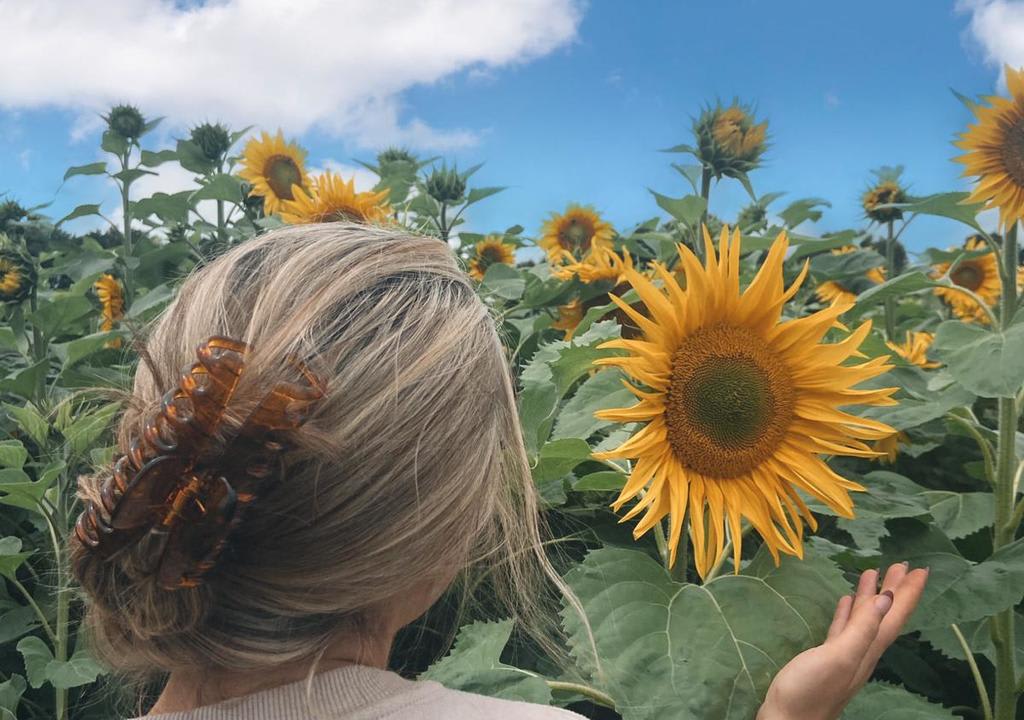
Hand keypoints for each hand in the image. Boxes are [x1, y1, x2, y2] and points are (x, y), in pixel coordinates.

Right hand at [756, 562, 928, 719]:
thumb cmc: (810, 690)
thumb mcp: (839, 657)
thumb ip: (862, 629)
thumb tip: (888, 598)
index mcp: (867, 649)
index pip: (893, 616)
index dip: (907, 593)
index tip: (920, 569)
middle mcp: (861, 651)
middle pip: (883, 615)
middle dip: (894, 590)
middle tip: (901, 564)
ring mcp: (843, 655)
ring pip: (864, 619)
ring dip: (871, 597)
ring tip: (872, 573)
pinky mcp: (825, 657)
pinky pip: (844, 628)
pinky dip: (849, 613)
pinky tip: (846, 602)